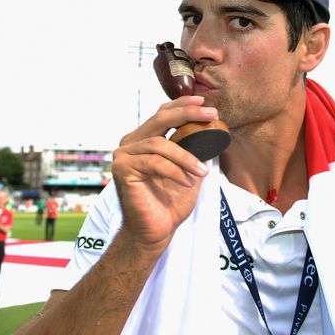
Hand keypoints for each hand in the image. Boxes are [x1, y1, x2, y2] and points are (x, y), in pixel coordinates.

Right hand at [111, 96, 216, 253]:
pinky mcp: (123, 170)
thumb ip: (192, 148)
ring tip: (202, 172)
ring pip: (159, 145)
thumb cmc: (169, 203)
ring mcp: (124, 156)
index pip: (162, 114)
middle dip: (187, 114)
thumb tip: (212, 128)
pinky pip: (154, 163)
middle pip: (159, 120)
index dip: (182, 104)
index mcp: (143, 140)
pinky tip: (187, 182)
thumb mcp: (188, 170)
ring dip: (186, 157)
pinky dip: (175, 171)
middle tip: (210, 114)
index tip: (203, 102)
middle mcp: (130, 144)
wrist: (155, 232)